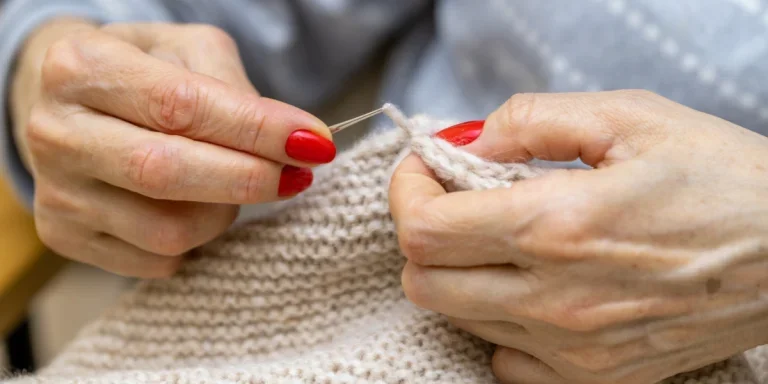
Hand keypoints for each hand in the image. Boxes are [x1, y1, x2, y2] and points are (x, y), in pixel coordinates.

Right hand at [11, 20, 332, 276]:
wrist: (71, 103)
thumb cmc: (143, 71)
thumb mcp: (189, 51)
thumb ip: (236, 90)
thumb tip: (293, 144)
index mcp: (80, 67)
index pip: (180, 105)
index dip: (256, 129)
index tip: (314, 143)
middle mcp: (55, 132)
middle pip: (165, 173)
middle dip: (248, 180)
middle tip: (297, 176)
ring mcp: (57, 192)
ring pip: (168, 230)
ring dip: (223, 214)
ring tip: (233, 183)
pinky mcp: (65, 236)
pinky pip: (156, 260)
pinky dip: (196, 240)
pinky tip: (195, 207)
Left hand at [390, 90, 767, 382]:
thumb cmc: (721, 178)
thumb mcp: (628, 117)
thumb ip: (530, 121)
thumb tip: (466, 144)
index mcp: (556, 225)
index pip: (424, 230)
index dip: (407, 193)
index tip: (426, 169)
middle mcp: (556, 298)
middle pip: (423, 283)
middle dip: (422, 235)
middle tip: (453, 200)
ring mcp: (574, 349)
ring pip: (458, 319)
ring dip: (460, 273)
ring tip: (501, 238)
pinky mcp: (598, 377)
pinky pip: (506, 360)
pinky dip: (499, 322)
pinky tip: (532, 289)